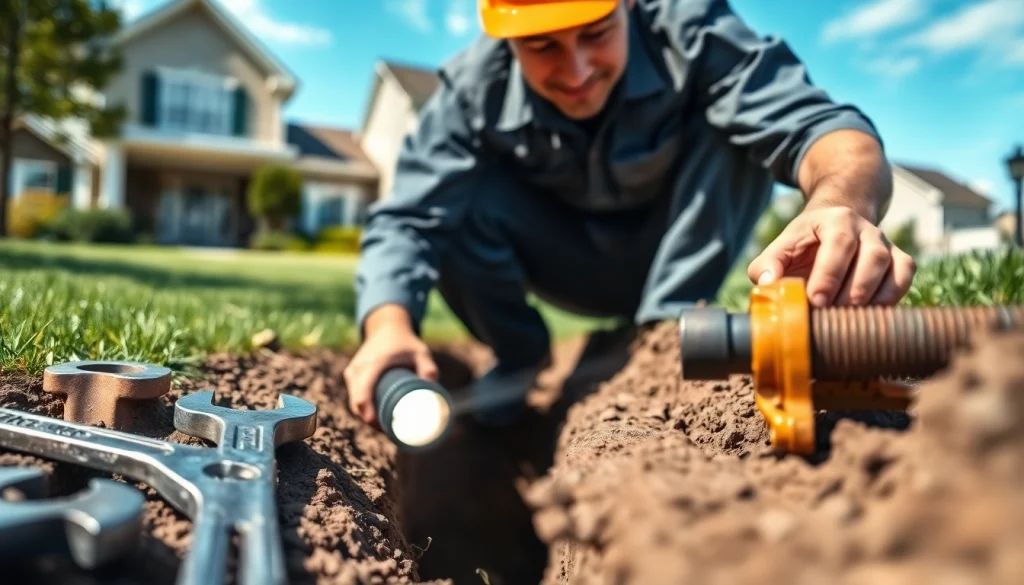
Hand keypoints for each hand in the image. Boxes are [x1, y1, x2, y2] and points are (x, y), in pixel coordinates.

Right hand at [342, 312, 438, 425]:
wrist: (386, 327)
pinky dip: (361, 407)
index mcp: (373, 364)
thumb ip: (429, 369)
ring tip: (386, 426)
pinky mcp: (352, 374)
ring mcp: (353, 372)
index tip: (378, 425)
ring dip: (366, 415)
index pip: (363, 393)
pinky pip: (353, 395)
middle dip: (371, 419)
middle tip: (391, 431)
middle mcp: (359, 368)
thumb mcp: (421, 352)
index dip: (367, 412)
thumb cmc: (405, 342)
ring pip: (354, 401)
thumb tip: (433, 391)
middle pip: (357, 402)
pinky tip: (373, 418)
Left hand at [747, 205, 915, 306]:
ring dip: (873, 297)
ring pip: (893, 267)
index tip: (816, 301)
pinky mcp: (900, 260)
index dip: (829, 275)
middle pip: (871, 256)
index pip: (838, 244)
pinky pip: (905, 277)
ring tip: (849, 318)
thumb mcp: (780, 249)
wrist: (834, 229)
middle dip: (852, 290)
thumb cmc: (803, 246)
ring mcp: (886, 244)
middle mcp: (867, 229)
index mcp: (836, 220)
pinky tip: (870, 315)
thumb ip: (766, 265)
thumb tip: (766, 282)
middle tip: (832, 313)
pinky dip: (892, 298)